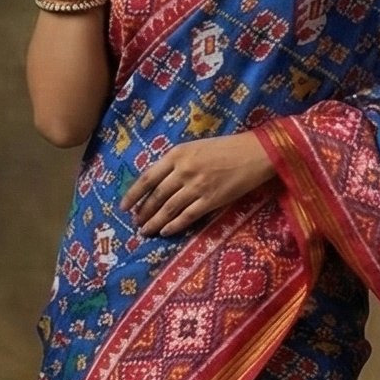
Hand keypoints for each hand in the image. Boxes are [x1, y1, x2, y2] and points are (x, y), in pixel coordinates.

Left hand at [123, 132, 277, 236]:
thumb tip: (159, 181)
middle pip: (156, 197)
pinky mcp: (210, 201)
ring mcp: (196, 187)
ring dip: (155, 222)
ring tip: (146, 231)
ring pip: (168, 209)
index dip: (133, 194)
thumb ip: (176, 162)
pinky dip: (174, 226)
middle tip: (136, 223)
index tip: (123, 207)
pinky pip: (187, 216)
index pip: (147, 178)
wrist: (255, 153)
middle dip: (143, 212)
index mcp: (176, 155)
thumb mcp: (195, 147)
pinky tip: (166, 232)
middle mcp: (182, 171)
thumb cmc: (226, 147)